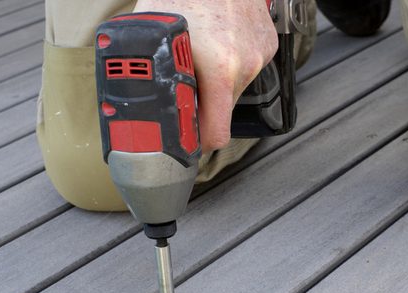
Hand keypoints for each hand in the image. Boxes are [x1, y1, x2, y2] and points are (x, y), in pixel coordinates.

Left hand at [133, 0, 277, 151]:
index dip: (198, 142)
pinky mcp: (269, 44)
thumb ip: (155, 73)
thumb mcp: (155, 34)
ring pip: (234, 88)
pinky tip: (219, 42)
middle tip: (184, 87)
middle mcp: (244, 66)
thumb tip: (138, 103)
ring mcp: (260, 55)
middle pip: (221, 111)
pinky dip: (232, 63)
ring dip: (216, 82)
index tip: (187, 142)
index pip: (216, 135)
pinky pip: (248, 67)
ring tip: (202, 55)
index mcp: (219, 71)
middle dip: (202, 105)